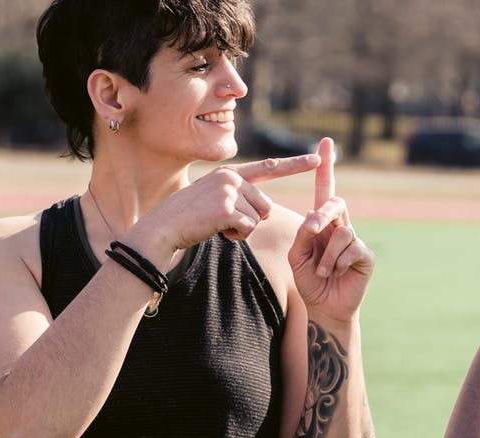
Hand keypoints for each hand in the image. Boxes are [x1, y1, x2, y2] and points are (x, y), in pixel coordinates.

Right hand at [127, 154, 321, 265]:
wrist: (164, 227)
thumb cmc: (189, 218)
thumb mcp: (215, 200)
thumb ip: (240, 199)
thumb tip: (265, 213)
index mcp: (230, 174)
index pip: (268, 168)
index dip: (294, 165)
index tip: (316, 160)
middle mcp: (231, 177)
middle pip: (266, 205)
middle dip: (252, 220)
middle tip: (224, 221)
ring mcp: (229, 191)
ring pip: (259, 218)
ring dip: (243, 229)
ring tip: (218, 224)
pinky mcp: (227, 208)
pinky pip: (249, 229)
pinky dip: (236, 236)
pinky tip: (217, 230)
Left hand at [289, 137, 373, 322]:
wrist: (324, 306)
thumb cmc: (309, 280)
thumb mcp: (296, 255)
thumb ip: (301, 235)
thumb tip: (312, 218)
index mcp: (322, 223)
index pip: (325, 190)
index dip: (327, 167)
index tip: (326, 143)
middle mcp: (340, 226)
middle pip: (335, 203)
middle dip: (321, 214)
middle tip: (311, 230)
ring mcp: (355, 239)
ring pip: (341, 231)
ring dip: (326, 255)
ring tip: (323, 272)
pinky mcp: (365, 254)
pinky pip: (352, 248)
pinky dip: (338, 262)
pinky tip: (337, 273)